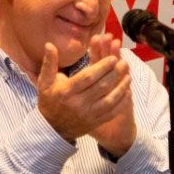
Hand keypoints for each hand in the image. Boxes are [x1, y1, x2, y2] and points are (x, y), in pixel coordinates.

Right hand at [37, 34, 132, 149]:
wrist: (52, 129)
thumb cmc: (49, 101)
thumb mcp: (45, 82)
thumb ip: (49, 63)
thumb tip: (50, 44)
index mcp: (67, 91)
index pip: (88, 77)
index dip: (102, 67)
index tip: (113, 58)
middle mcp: (78, 103)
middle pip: (101, 87)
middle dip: (115, 74)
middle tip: (124, 63)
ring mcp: (88, 114)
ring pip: (109, 99)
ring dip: (121, 87)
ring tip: (128, 75)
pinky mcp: (95, 122)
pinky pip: (112, 112)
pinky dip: (121, 102)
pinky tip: (127, 92)